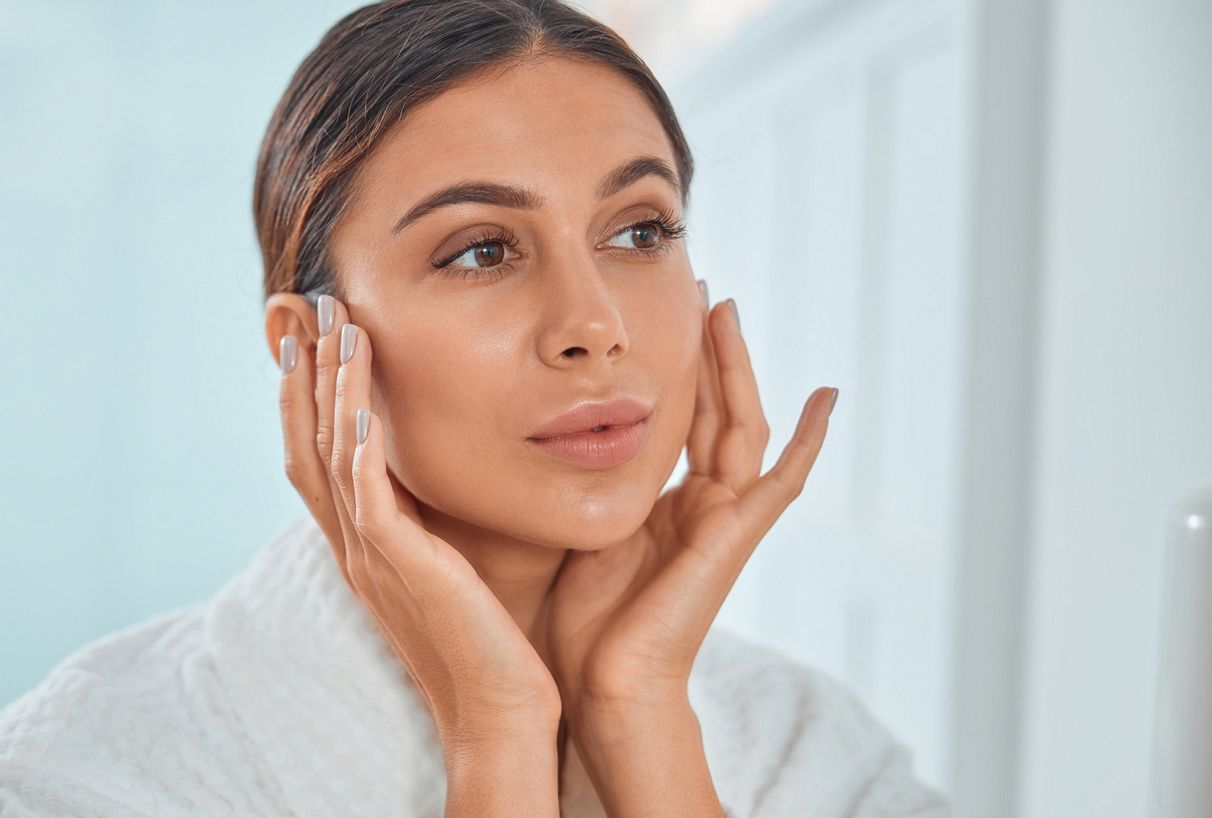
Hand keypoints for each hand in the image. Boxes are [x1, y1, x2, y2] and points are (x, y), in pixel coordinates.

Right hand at [276, 294, 560, 757]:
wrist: (499, 714)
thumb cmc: (488, 644)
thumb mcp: (450, 568)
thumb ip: (434, 522)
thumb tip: (445, 474)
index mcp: (364, 545)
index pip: (319, 454)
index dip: (308, 393)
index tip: (313, 334)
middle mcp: (354, 546)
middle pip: (305, 443)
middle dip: (301, 373)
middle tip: (302, 308)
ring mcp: (369, 557)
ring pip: (328, 456)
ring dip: (325, 386)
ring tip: (332, 324)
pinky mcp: (399, 567)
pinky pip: (364, 493)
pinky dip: (354, 440)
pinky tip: (356, 395)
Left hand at [547, 295, 837, 713]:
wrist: (606, 682)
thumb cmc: (584, 623)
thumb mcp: (578, 529)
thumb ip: (586, 486)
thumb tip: (550, 438)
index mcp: (665, 505)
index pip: (680, 420)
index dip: (676, 369)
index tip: (663, 315)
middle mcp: (700, 505)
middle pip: (713, 410)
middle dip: (707, 351)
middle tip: (703, 291)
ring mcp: (724, 518)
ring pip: (741, 425)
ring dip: (736, 368)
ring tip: (727, 311)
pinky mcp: (737, 536)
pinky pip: (782, 478)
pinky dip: (808, 439)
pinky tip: (827, 396)